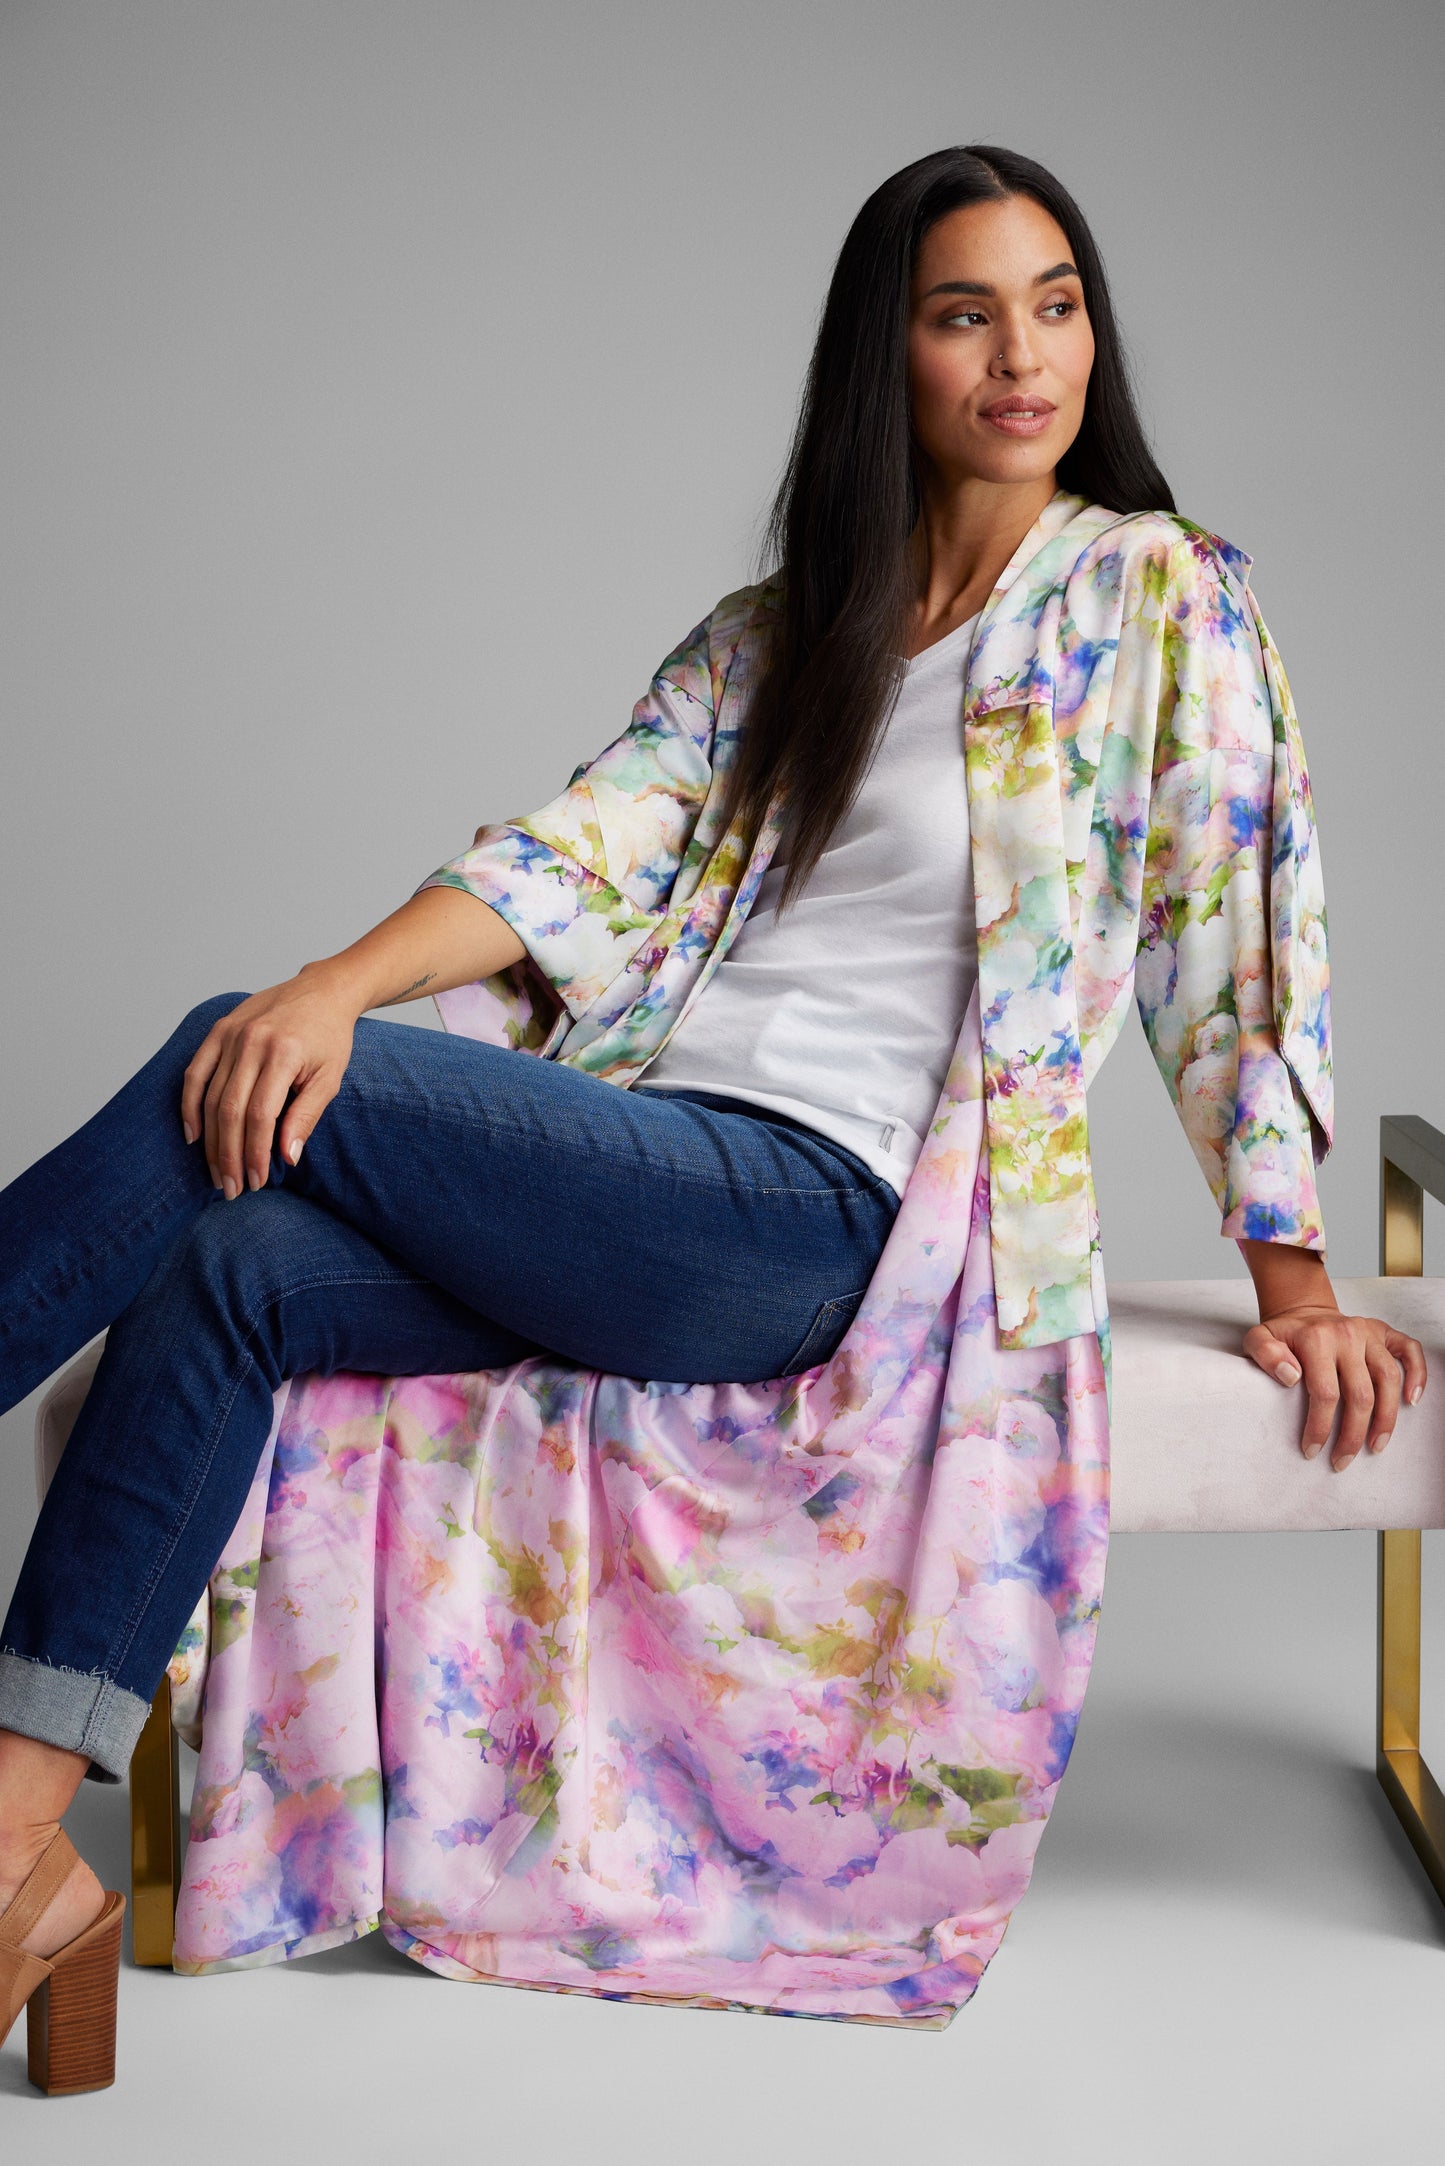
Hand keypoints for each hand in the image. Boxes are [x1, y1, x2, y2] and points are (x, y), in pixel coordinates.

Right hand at [180, 969, 360, 1196]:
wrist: (322, 991)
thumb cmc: (329, 1037)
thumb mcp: (330, 1078)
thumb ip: (306, 1116)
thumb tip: (286, 1157)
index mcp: (284, 1054)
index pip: (260, 1115)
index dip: (254, 1152)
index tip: (256, 1180)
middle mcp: (252, 1042)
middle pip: (230, 1110)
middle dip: (228, 1155)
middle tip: (231, 1187)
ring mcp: (232, 1034)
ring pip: (211, 1096)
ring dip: (210, 1140)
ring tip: (215, 1171)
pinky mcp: (219, 1030)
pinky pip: (196, 1072)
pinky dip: (190, 1104)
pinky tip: (193, 1134)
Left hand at [1243, 1305, 1427, 1471]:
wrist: (1302, 1310)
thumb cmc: (1283, 1334)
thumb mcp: (1259, 1339)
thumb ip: (1265, 1354)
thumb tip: (1291, 1377)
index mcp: (1316, 1338)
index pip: (1325, 1393)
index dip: (1319, 1427)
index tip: (1311, 1450)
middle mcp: (1347, 1334)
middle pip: (1360, 1394)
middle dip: (1352, 1435)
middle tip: (1341, 1460)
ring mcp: (1369, 1333)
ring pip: (1389, 1379)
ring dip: (1386, 1418)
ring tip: (1375, 1446)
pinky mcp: (1384, 1332)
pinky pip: (1410, 1350)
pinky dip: (1418, 1374)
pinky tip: (1412, 1400)